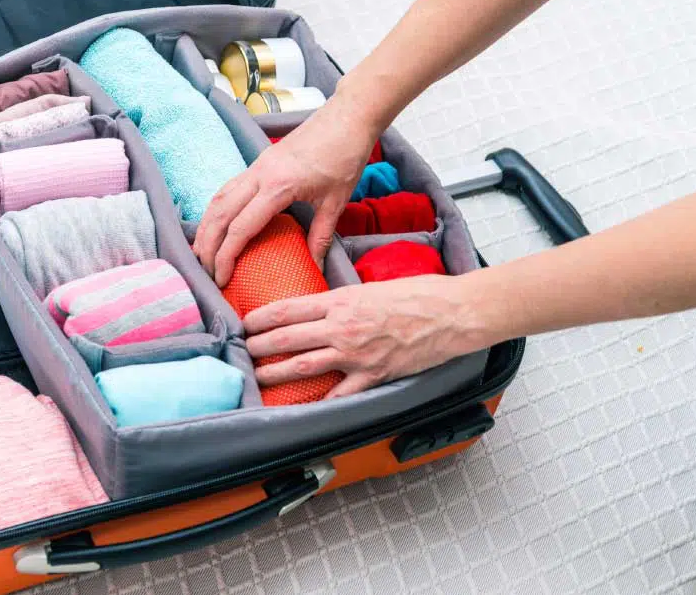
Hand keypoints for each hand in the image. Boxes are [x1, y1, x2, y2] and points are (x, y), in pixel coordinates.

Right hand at [192, 94, 379, 287]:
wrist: (347, 116)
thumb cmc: (345, 156)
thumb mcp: (336, 201)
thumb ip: (321, 236)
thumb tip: (314, 266)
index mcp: (278, 187)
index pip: (240, 228)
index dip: (226, 257)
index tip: (222, 279)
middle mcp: (259, 175)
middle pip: (220, 214)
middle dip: (207, 246)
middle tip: (206, 272)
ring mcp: (257, 167)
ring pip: (218, 199)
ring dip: (206, 227)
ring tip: (201, 253)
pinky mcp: (259, 163)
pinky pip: (228, 188)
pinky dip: (216, 210)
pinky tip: (215, 225)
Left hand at [243, 275, 491, 396]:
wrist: (452, 313)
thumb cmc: (418, 294)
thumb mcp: (371, 287)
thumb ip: (342, 300)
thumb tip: (320, 308)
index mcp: (340, 301)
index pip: (287, 309)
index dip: (260, 318)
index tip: (245, 323)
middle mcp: (342, 328)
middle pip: (286, 338)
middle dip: (258, 346)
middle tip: (243, 351)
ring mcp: (355, 355)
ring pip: (303, 367)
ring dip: (275, 373)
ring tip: (259, 377)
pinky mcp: (373, 376)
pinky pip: (340, 395)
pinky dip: (321, 402)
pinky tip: (303, 407)